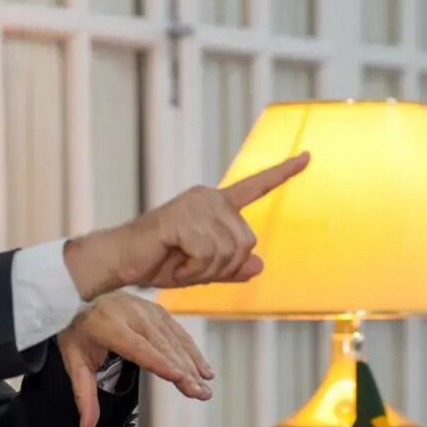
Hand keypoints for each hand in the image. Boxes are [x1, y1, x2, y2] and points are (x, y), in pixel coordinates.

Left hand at [57, 290, 213, 426]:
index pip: (136, 346)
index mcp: (107, 325)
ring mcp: (145, 308)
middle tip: (200, 393)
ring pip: (172, 339)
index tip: (179, 377)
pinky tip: (203, 368)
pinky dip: (191, 350)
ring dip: (192, 363)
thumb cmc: (77, 332)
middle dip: (183, 370)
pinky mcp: (155, 309)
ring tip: (205, 386)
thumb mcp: (74, 362)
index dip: (158, 362)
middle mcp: (129, 313)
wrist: (78, 297)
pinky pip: (177, 331)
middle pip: (160, 345)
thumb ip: (84, 395)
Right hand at [64, 153, 309, 299]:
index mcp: (214, 204)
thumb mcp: (201, 269)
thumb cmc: (156, 262)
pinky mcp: (183, 218)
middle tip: (186, 264)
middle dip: (220, 266)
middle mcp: (207, 197)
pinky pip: (207, 255)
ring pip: (228, 252)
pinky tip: (170, 262)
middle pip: (246, 243)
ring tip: (176, 262)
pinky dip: (190, 270)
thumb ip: (231, 267)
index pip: (254, 188)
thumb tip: (260, 264)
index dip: (283, 174)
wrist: (118, 262)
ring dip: (203, 270)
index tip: (308, 156)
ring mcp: (195, 205)